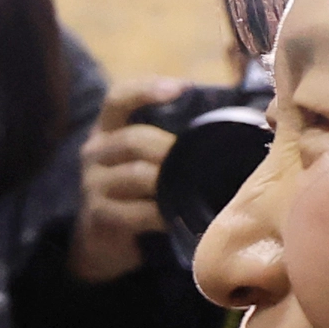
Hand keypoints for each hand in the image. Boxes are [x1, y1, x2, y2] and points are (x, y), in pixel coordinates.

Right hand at [69, 76, 187, 282]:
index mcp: (107, 130)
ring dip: (170, 183)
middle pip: (133, 139)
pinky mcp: (98, 216)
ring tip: (194, 189)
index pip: (118, 98)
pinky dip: (162, 214)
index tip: (182, 88)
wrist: (103, 240)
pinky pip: (137, 212)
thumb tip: (235, 128)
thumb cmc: (136, 192)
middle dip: (170, 149)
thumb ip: (170, 141)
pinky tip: (177, 217)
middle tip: (201, 160)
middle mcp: (94, 152)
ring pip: (137, 176)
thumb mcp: (146, 159)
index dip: (146, 89)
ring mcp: (92, 185)